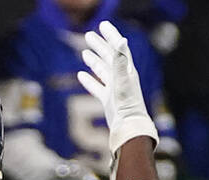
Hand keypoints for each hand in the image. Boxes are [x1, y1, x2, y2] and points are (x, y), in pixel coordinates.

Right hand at [76, 20, 157, 153]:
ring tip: (84, 51)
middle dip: (99, 45)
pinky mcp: (107, 99)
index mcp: (126, 69)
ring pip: (101, 70)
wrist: (128, 125)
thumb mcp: (123, 80)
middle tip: (88, 35)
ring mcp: (113, 88)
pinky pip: (96, 86)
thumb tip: (121, 40)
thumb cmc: (127, 103)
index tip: (102, 25)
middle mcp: (120, 77)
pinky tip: (81, 75)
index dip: (110, 36)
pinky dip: (89, 80)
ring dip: (94, 60)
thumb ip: (121, 61)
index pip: (117, 48)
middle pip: (108, 57)